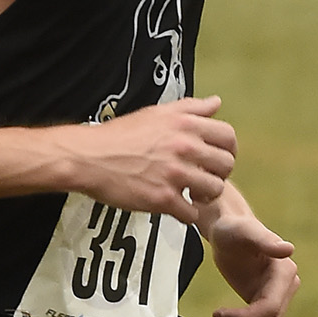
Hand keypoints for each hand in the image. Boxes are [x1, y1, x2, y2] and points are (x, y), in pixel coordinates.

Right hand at [66, 95, 236, 225]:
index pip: (228, 137)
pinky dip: (185, 213)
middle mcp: (184, 147)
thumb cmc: (119, 135)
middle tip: (202, 177)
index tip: (215, 157)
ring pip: (214, 190)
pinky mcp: (163, 198)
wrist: (89, 157)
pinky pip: (191, 213)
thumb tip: (215, 103)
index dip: (226, 149)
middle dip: (217, 173)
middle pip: (226, 165)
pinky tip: (175, 206)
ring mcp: (175, 174)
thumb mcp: (156, 112)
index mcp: (184, 124)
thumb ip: (190, 107)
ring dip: (204, 195)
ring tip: (190, 193)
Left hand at [207, 213, 298, 316]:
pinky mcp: (267, 305)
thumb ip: (264, 240)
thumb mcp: (244, 231)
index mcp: (284, 272)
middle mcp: (286, 287)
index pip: (270, 309)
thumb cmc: (233, 228)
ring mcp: (279, 298)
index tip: (218, 314)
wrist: (228, 232)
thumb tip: (288, 249)